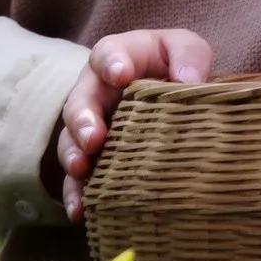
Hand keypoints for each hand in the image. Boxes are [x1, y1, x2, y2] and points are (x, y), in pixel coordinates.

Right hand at [42, 28, 213, 224]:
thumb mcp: (186, 49)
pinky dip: (75, 193)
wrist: (174, 91)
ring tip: (82, 169)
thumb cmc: (177, 64)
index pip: (108, 53)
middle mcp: (97, 90)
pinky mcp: (92, 157)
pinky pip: (76, 177)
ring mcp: (92, 125)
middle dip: (84, 119)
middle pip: (80, 100)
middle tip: (94, 137)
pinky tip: (80, 210)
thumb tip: (189, 81)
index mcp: (121, 57)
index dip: (111, 62)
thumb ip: (189, 57)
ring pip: (71, 139)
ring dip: (74, 155)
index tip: (121, 75)